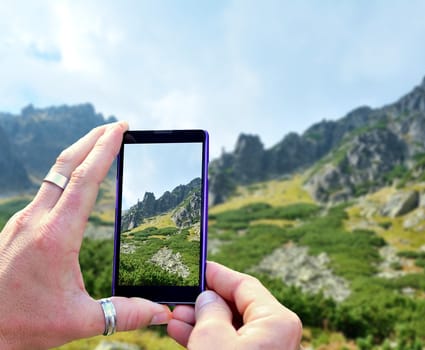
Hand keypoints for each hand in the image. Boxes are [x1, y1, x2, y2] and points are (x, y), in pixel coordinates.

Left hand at [0, 122, 170, 349]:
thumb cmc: (23, 325)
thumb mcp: (78, 321)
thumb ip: (125, 312)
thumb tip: (161, 311)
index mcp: (55, 236)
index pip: (84, 180)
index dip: (105, 150)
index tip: (121, 129)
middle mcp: (36, 220)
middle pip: (66, 164)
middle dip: (93, 139)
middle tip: (117, 126)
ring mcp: (23, 221)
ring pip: (54, 174)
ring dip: (78, 154)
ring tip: (100, 145)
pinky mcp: (17, 227)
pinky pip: (46, 190)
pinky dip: (66, 175)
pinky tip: (76, 182)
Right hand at [168, 261, 301, 348]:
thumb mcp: (213, 340)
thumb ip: (209, 311)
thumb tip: (208, 298)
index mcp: (277, 320)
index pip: (245, 284)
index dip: (217, 275)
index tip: (197, 268)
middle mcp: (278, 334)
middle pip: (238, 306)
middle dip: (205, 302)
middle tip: (179, 298)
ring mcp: (268, 349)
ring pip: (232, 328)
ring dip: (202, 322)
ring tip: (175, 318)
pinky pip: (232, 345)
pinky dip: (210, 339)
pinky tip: (183, 333)